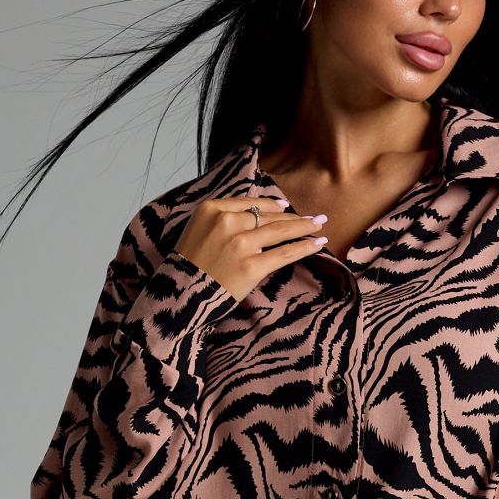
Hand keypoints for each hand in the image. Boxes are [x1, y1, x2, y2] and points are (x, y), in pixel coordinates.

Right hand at [174, 196, 328, 301]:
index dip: (271, 205)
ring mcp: (239, 244)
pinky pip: (284, 253)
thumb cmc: (188, 266)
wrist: (179, 296)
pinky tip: (318, 243)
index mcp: (211, 209)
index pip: (250, 203)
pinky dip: (304, 247)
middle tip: (313, 217)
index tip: (285, 207)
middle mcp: (226, 222)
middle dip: (294, 217)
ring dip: (304, 227)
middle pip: (267, 216)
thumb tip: (258, 213)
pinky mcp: (250, 266)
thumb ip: (222, 219)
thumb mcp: (198, 230)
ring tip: (320, 226)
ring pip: (280, 231)